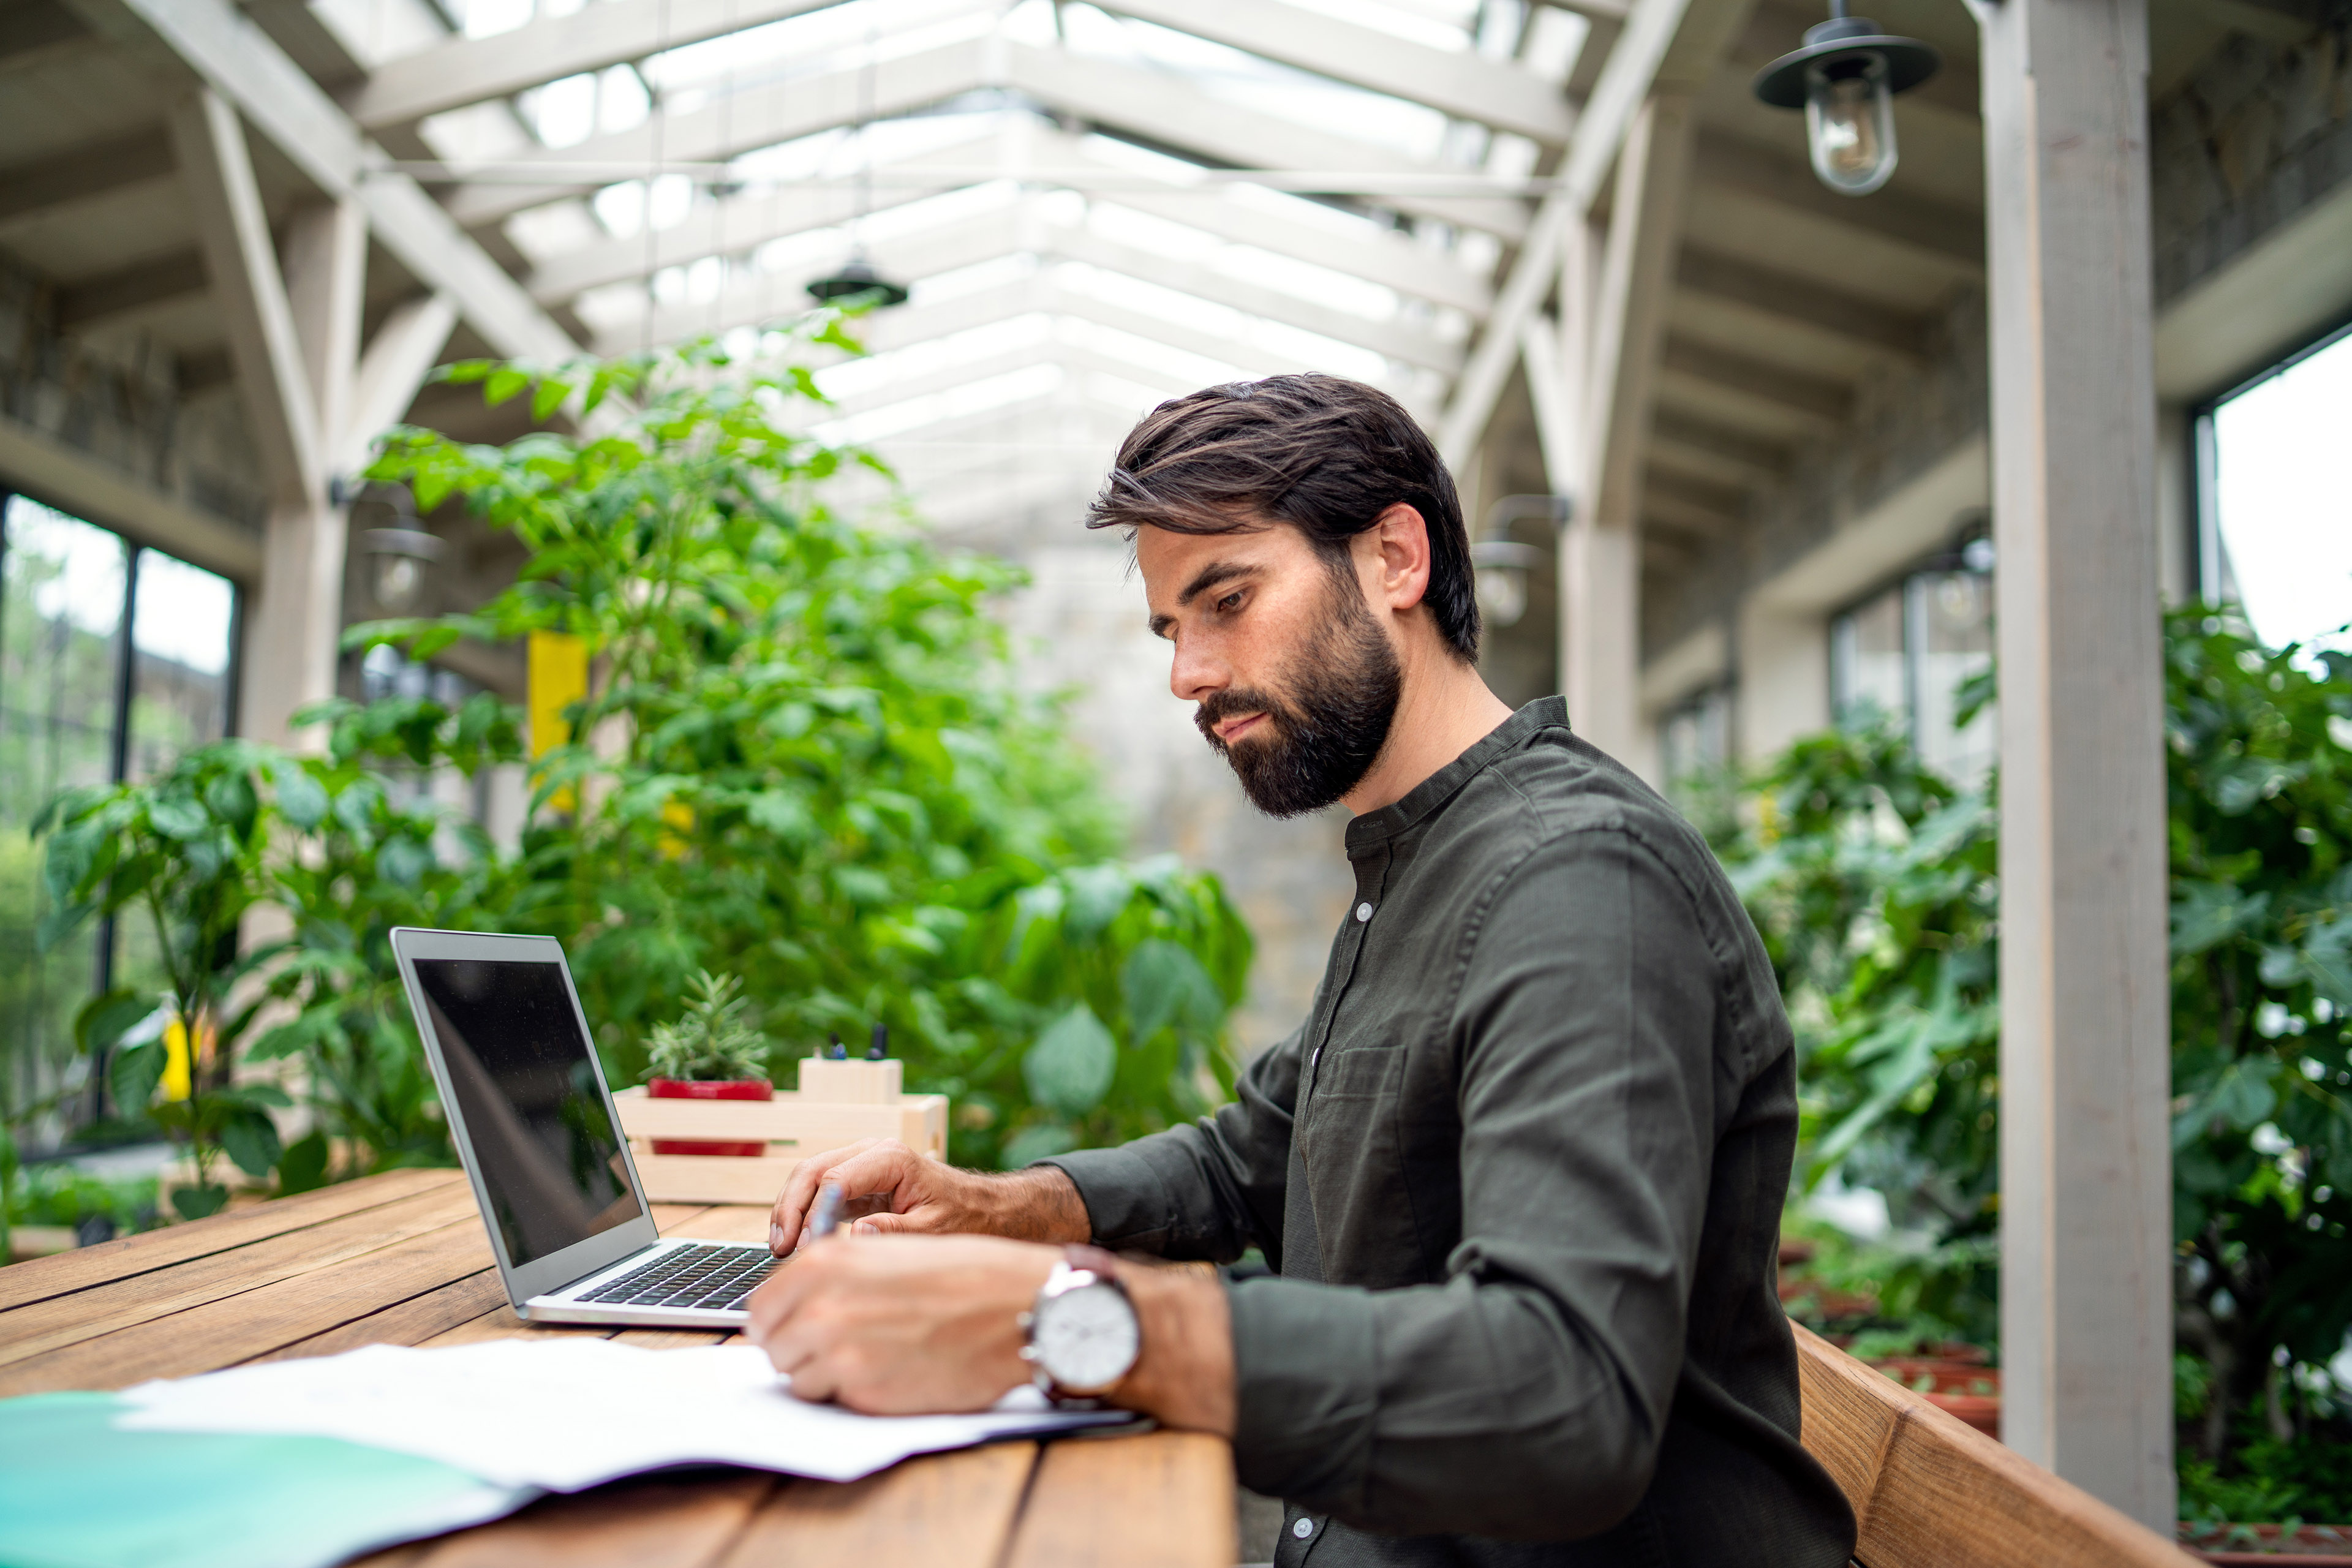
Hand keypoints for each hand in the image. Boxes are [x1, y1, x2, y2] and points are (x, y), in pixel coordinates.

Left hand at [746, 1233, 1055, 1412]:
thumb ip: (835, 1275)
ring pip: (796, 1377)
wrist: (1014, 1307)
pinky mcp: (864, 1392)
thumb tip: (796, 1306)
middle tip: (833, 1347)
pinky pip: (831, 1399)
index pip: (762, 1305)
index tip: (791, 1327)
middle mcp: (822, 1306)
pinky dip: (850, 1392)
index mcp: (824, 1264)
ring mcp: (840, 1353)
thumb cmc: (962, 1277)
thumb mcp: (887, 1253)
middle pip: (773, 1345)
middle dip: (797, 1348)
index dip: (778, 1319)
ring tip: (868, 1356)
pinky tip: (887, 1371)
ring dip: (822, 1373)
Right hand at [766, 1139, 1089, 1254]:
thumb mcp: (935, 1231)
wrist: (984, 1209)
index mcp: (891, 1159)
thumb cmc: (964, 1217)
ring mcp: (863, 1164)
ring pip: (809, 1177)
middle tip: (780, 1250)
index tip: (800, 1248)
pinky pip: (819, 1190)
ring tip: (780, 1249)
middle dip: (790, 1208)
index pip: (834, 1179)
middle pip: (812, 1171)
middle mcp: (872, 1153)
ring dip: (790, 1209)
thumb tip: (856, 1236)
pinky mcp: (858, 1180)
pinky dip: (803, 1212)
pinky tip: (795, 1242)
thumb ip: (897, 1233)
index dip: (810, 1213)